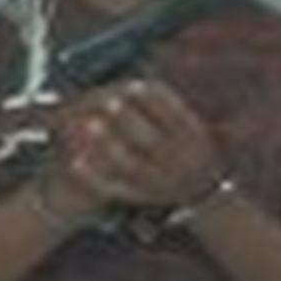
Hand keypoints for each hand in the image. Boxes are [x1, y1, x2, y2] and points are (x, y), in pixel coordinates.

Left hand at [51, 78, 221, 208]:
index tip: (131, 84)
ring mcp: (161, 184)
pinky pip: (115, 189)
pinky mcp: (140, 198)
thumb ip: (169, 107)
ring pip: (132, 167)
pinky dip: (94, 177)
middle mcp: (181, 165)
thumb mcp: (193, 126)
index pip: (176, 118)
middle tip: (108, 101)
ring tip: (89, 124)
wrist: (204, 192)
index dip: (154, 100)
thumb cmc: (189, 145)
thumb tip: (138, 82)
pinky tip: (76, 162)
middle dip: (129, 120)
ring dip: (109, 146)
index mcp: (196, 141)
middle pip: (153, 142)